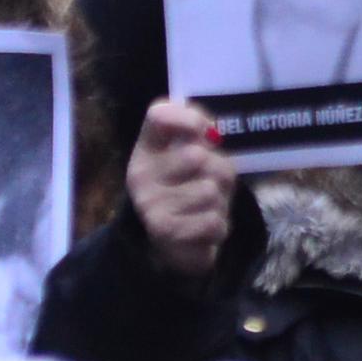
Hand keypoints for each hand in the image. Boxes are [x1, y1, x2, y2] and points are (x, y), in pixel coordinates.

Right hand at [130, 100, 236, 287]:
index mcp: (146, 149)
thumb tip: (212, 132)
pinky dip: (218, 226)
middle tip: (210, 182)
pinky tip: (203, 228)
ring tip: (206, 207)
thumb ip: (200, 135)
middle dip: (219, 170)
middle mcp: (140, 174)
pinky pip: (214, 220)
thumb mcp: (191, 157)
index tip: (207, 131)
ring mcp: (150, 203)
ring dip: (220, 201)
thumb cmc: (187, 190)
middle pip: (197, 155)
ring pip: (210, 190)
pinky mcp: (165, 231)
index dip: (189, 118)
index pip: (158, 115)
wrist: (171, 245)